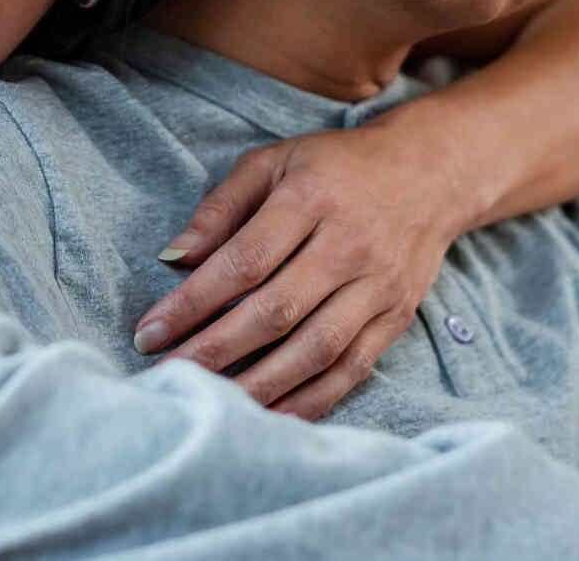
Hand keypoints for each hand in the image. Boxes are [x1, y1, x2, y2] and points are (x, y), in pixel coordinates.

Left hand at [131, 124, 464, 419]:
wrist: (429, 173)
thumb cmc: (335, 167)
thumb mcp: (273, 163)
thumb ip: (221, 208)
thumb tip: (173, 257)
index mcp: (311, 198)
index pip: (244, 261)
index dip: (192, 303)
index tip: (149, 333)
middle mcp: (349, 244)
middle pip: (276, 311)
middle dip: (215, 351)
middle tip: (169, 375)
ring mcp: (378, 285)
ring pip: (316, 348)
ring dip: (260, 384)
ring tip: (212, 403)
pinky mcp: (397, 316)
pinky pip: (353, 368)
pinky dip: (312, 399)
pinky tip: (272, 415)